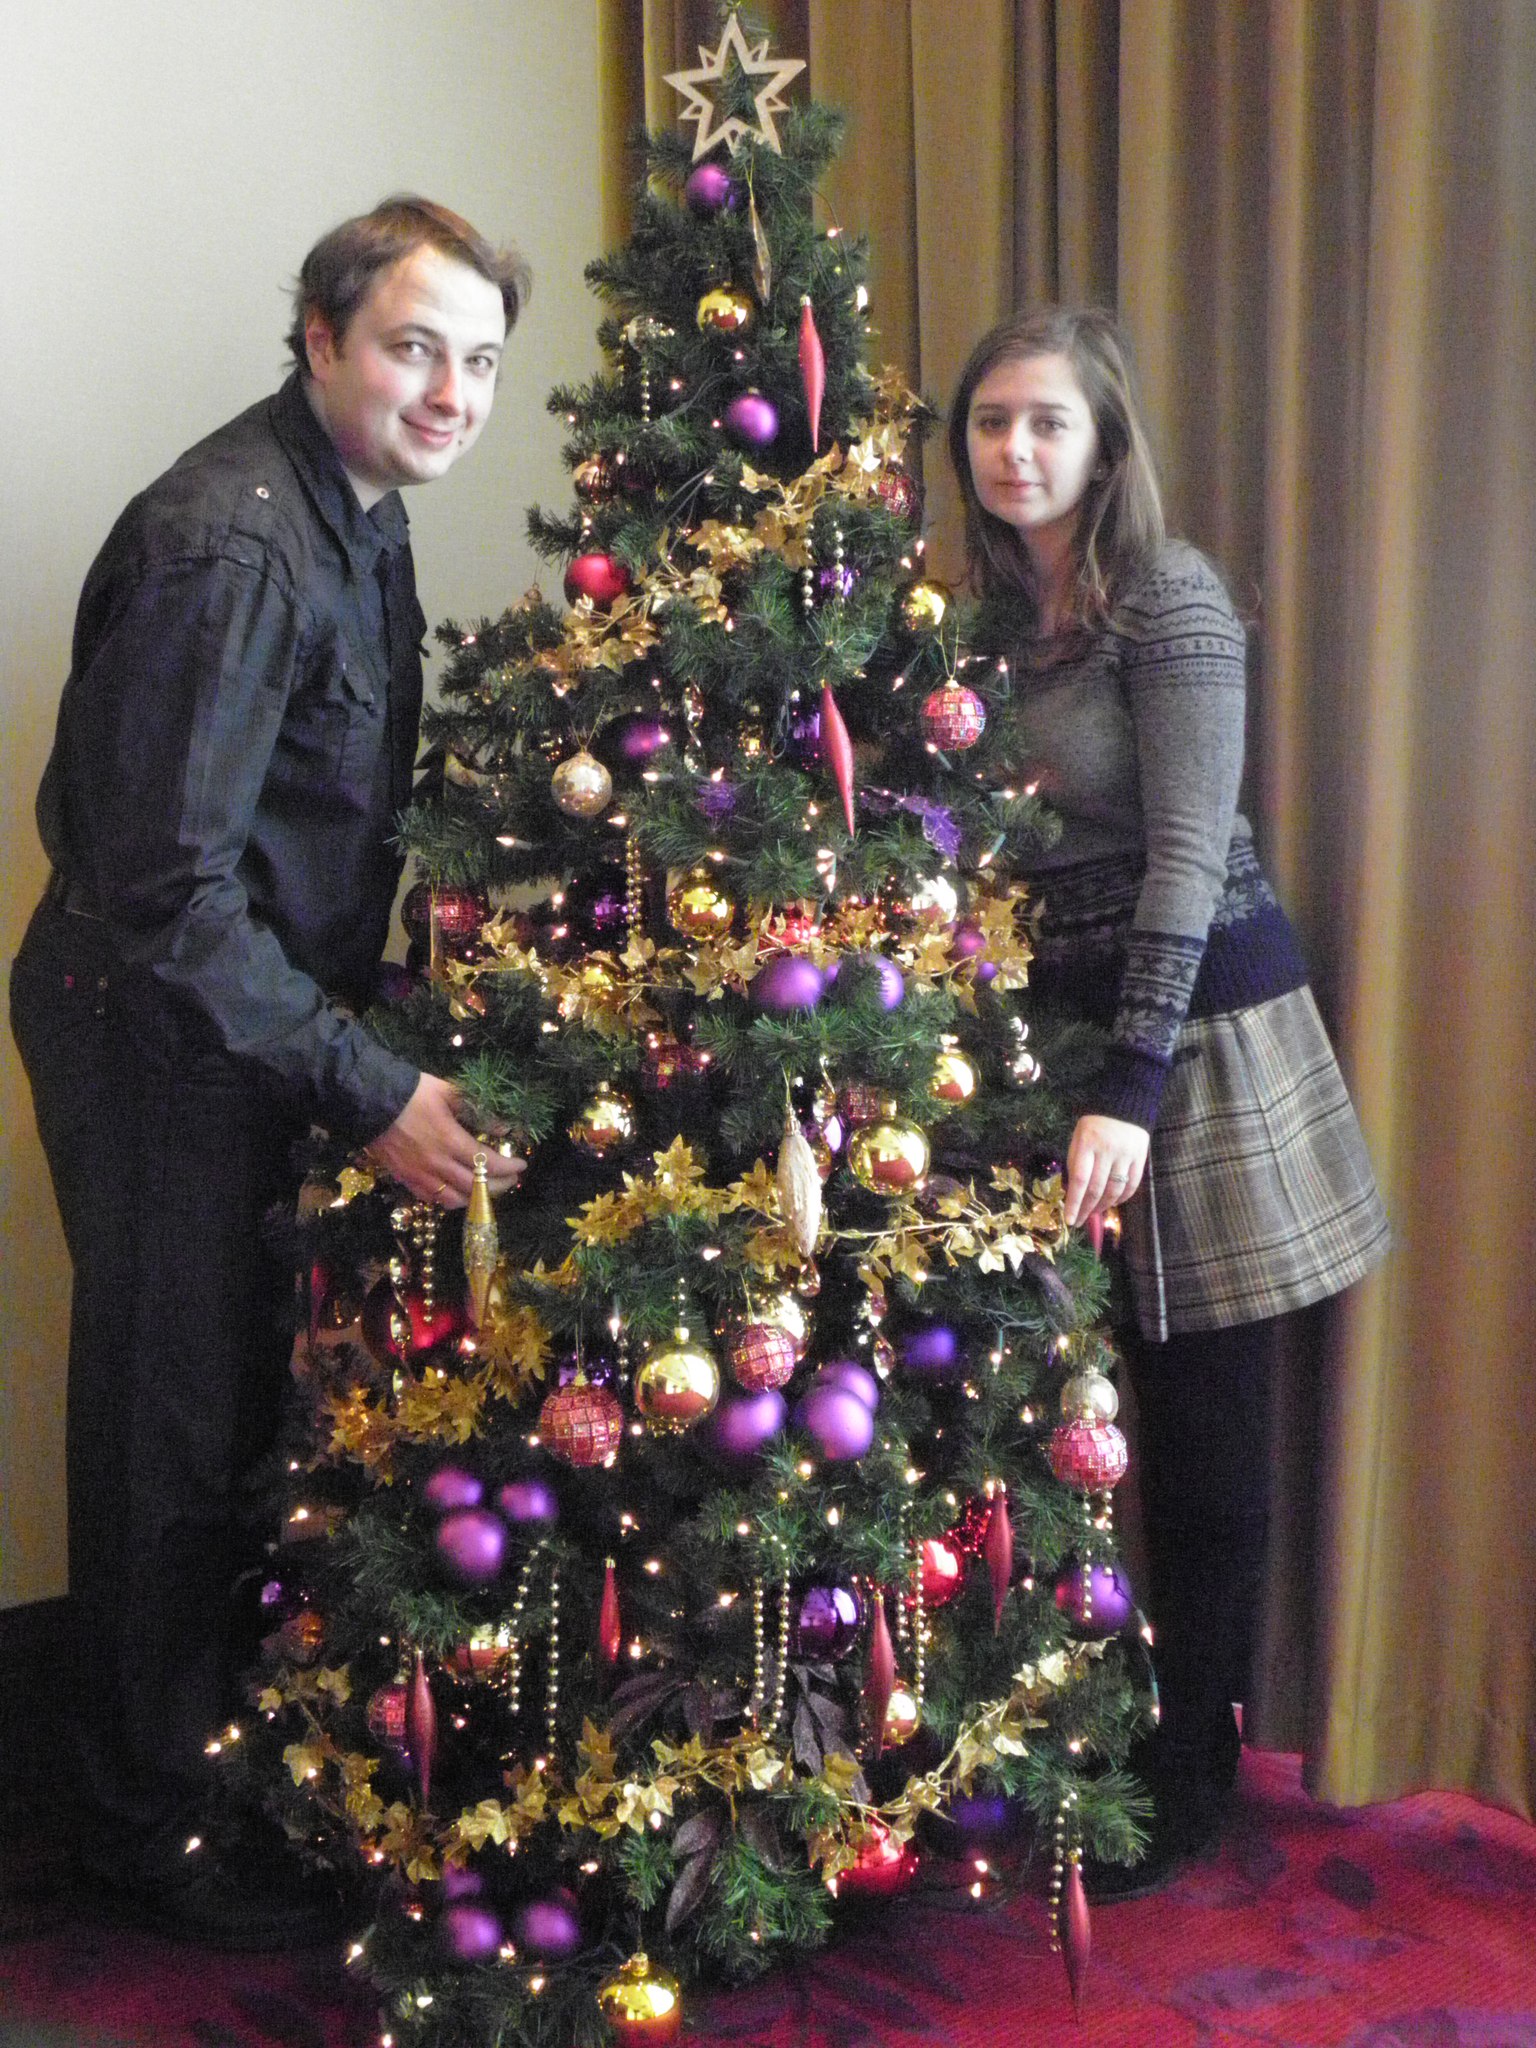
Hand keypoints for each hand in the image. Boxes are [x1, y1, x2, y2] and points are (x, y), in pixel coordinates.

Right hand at [366, 1074, 525, 1207]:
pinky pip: (433, 1200)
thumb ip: (478, 1111)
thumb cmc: (413, 1092)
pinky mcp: (406, 1179)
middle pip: (477, 1187)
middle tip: (511, 1179)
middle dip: (500, 1185)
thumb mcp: (449, 1092)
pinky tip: (460, 1192)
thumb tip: (503, 1127)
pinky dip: (451, 1200)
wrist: (371, 1101)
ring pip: (455, 1200)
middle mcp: (437, 1164)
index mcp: (450, 1140)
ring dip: (476, 1198)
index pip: (488, 1163)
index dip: (510, 1167)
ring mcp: (420, 1175)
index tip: (522, 1165)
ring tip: (488, 1188)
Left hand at [1063, 1113, 1148, 1227]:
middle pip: (1096, 1188)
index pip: (1079, 1180)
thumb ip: (1075, 1163)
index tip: (1069, 1220)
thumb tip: (1073, 1193)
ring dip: (1103, 1206)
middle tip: (1080, 1221)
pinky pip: (1132, 1185)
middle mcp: (1106, 1150)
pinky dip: (1121, 1198)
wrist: (1123, 1105)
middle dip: (1086, 1209)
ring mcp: (1125, 1154)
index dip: (1074, 1203)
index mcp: (1086, 1144)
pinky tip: (1112, 1203)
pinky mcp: (1140, 1157)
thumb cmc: (1094, 1125)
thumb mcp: (1077, 1139)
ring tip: (1094, 1213)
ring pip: (1114, 1190)